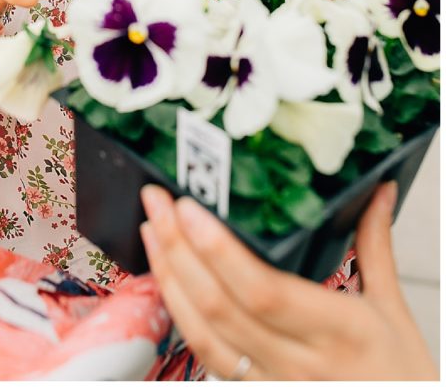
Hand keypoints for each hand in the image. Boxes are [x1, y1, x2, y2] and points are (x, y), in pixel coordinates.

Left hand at [140, 182, 436, 380]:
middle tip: (156, 202)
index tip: (189, 207)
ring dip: (170, 279)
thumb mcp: (394, 310)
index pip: (264, 289)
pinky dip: (181, 316)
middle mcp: (301, 362)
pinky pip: (208, 358)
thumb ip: (374, 244)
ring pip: (204, 335)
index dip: (218, 250)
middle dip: (179, 249)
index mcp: (339, 331)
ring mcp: (276, 384)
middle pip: (221, 307)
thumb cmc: (403, 377)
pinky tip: (168, 280)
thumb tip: (377, 188)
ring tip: (151, 231)